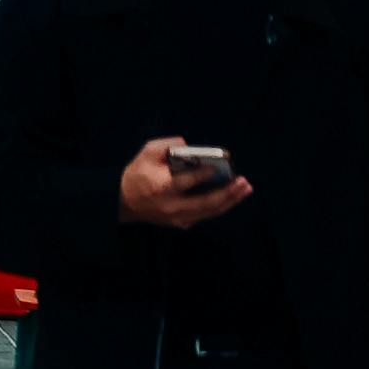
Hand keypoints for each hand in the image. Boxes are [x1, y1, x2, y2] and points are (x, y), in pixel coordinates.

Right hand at [117, 137, 250, 230]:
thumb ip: (167, 145)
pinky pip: (205, 215)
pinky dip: (219, 206)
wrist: (124, 201)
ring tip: (244, 189)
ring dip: (229, 201)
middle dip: (227, 193)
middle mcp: (173, 206)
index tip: (217, 166)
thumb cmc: (137, 173)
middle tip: (243, 182)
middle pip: (206, 202)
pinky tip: (231, 197)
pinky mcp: (181, 223)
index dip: (204, 174)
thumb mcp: (147, 152)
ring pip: (209, 212)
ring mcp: (178, 218)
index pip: (187, 181)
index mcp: (162, 187)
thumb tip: (188, 146)